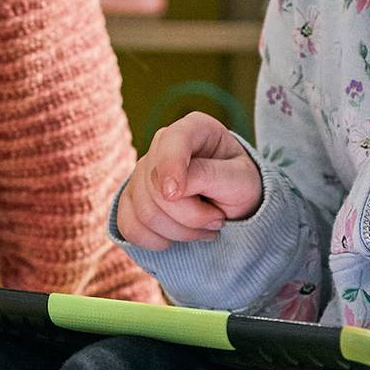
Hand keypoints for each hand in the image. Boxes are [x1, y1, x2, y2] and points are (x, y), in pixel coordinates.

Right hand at [114, 113, 262, 250]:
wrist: (233, 205)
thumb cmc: (239, 186)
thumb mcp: (240, 180)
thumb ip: (208, 176)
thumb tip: (169, 190)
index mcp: (194, 128)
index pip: (172, 140)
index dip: (169, 166)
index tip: (174, 193)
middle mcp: (163, 145)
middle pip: (156, 188)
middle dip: (191, 216)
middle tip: (219, 220)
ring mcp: (142, 171)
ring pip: (144, 212)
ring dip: (180, 232)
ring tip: (204, 228)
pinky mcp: (131, 199)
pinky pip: (129, 227)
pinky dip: (157, 241)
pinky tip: (178, 236)